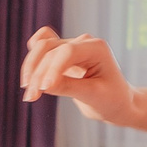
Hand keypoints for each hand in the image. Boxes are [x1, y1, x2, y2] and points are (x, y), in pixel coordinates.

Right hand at [20, 28, 135, 122]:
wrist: (118, 103)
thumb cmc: (112, 100)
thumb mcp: (93, 96)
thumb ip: (68, 87)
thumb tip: (43, 85)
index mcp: (97, 48)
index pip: (68, 52)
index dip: (52, 69)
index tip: (42, 89)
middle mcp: (83, 42)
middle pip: (51, 49)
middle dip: (38, 73)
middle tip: (31, 97)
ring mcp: (72, 46)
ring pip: (42, 48)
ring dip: (31, 68)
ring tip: (28, 94)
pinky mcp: (62, 54)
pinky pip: (42, 47)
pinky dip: (33, 59)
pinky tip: (28, 74)